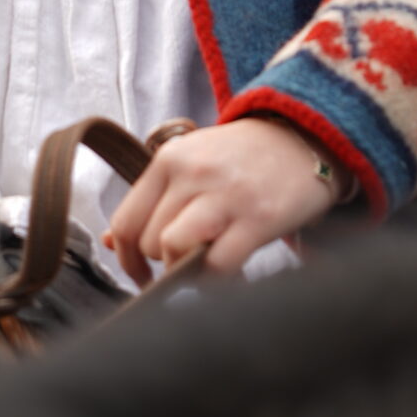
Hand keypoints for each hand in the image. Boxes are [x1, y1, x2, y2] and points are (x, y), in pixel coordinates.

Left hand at [104, 116, 346, 284]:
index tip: (140, 273)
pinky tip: (228, 274)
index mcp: (169, 159)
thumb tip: (112, 241)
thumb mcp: (192, 164)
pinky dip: (218, 281)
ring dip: (185, 271)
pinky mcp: (257, 218)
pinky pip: (219, 265)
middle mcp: (192, 173)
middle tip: (185, 263)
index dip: (127, 258)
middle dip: (163, 263)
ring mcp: (224, 195)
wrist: (304, 136)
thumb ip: (154, 200)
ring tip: (203, 268)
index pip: (126, 220)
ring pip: (174, 250)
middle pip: (149, 241)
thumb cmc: (243, 157)